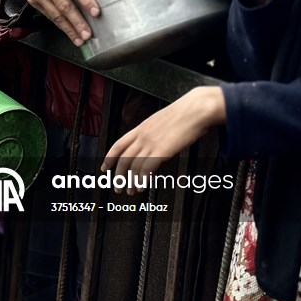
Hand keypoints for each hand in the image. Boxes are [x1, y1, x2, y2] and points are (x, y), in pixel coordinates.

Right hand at [10, 0, 96, 45]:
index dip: (85, 1)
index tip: (95, 12)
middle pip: (64, 6)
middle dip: (77, 22)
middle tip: (88, 33)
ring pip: (55, 15)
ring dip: (69, 29)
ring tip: (79, 39)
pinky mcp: (33, 2)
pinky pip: (48, 16)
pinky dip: (59, 25)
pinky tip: (68, 32)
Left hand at [101, 87, 225, 191]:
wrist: (196, 109)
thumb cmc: (185, 113)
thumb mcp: (161, 121)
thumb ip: (153, 133)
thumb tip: (152, 145)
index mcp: (141, 128)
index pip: (118, 144)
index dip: (109, 158)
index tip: (105, 168)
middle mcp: (142, 136)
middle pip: (123, 159)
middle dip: (118, 175)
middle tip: (117, 187)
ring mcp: (151, 143)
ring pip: (133, 166)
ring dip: (130, 181)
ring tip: (130, 191)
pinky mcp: (162, 150)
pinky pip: (146, 169)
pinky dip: (142, 180)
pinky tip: (142, 186)